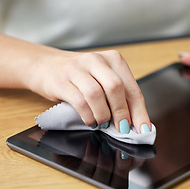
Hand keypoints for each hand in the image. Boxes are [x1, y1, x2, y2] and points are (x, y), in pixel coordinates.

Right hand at [31, 50, 150, 132]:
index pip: (132, 88)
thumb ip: (119, 96)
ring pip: (96, 94)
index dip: (139, 111)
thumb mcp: (103, 79)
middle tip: (122, 128)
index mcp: (113, 59)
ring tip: (103, 124)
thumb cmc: (82, 76)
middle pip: (116, 87)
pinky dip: (88, 116)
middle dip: (121, 112)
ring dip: (103, 115)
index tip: (143, 128)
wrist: (46, 65)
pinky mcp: (61, 80)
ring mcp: (77, 68)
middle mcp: (96, 60)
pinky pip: (79, 102)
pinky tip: (91, 121)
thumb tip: (135, 121)